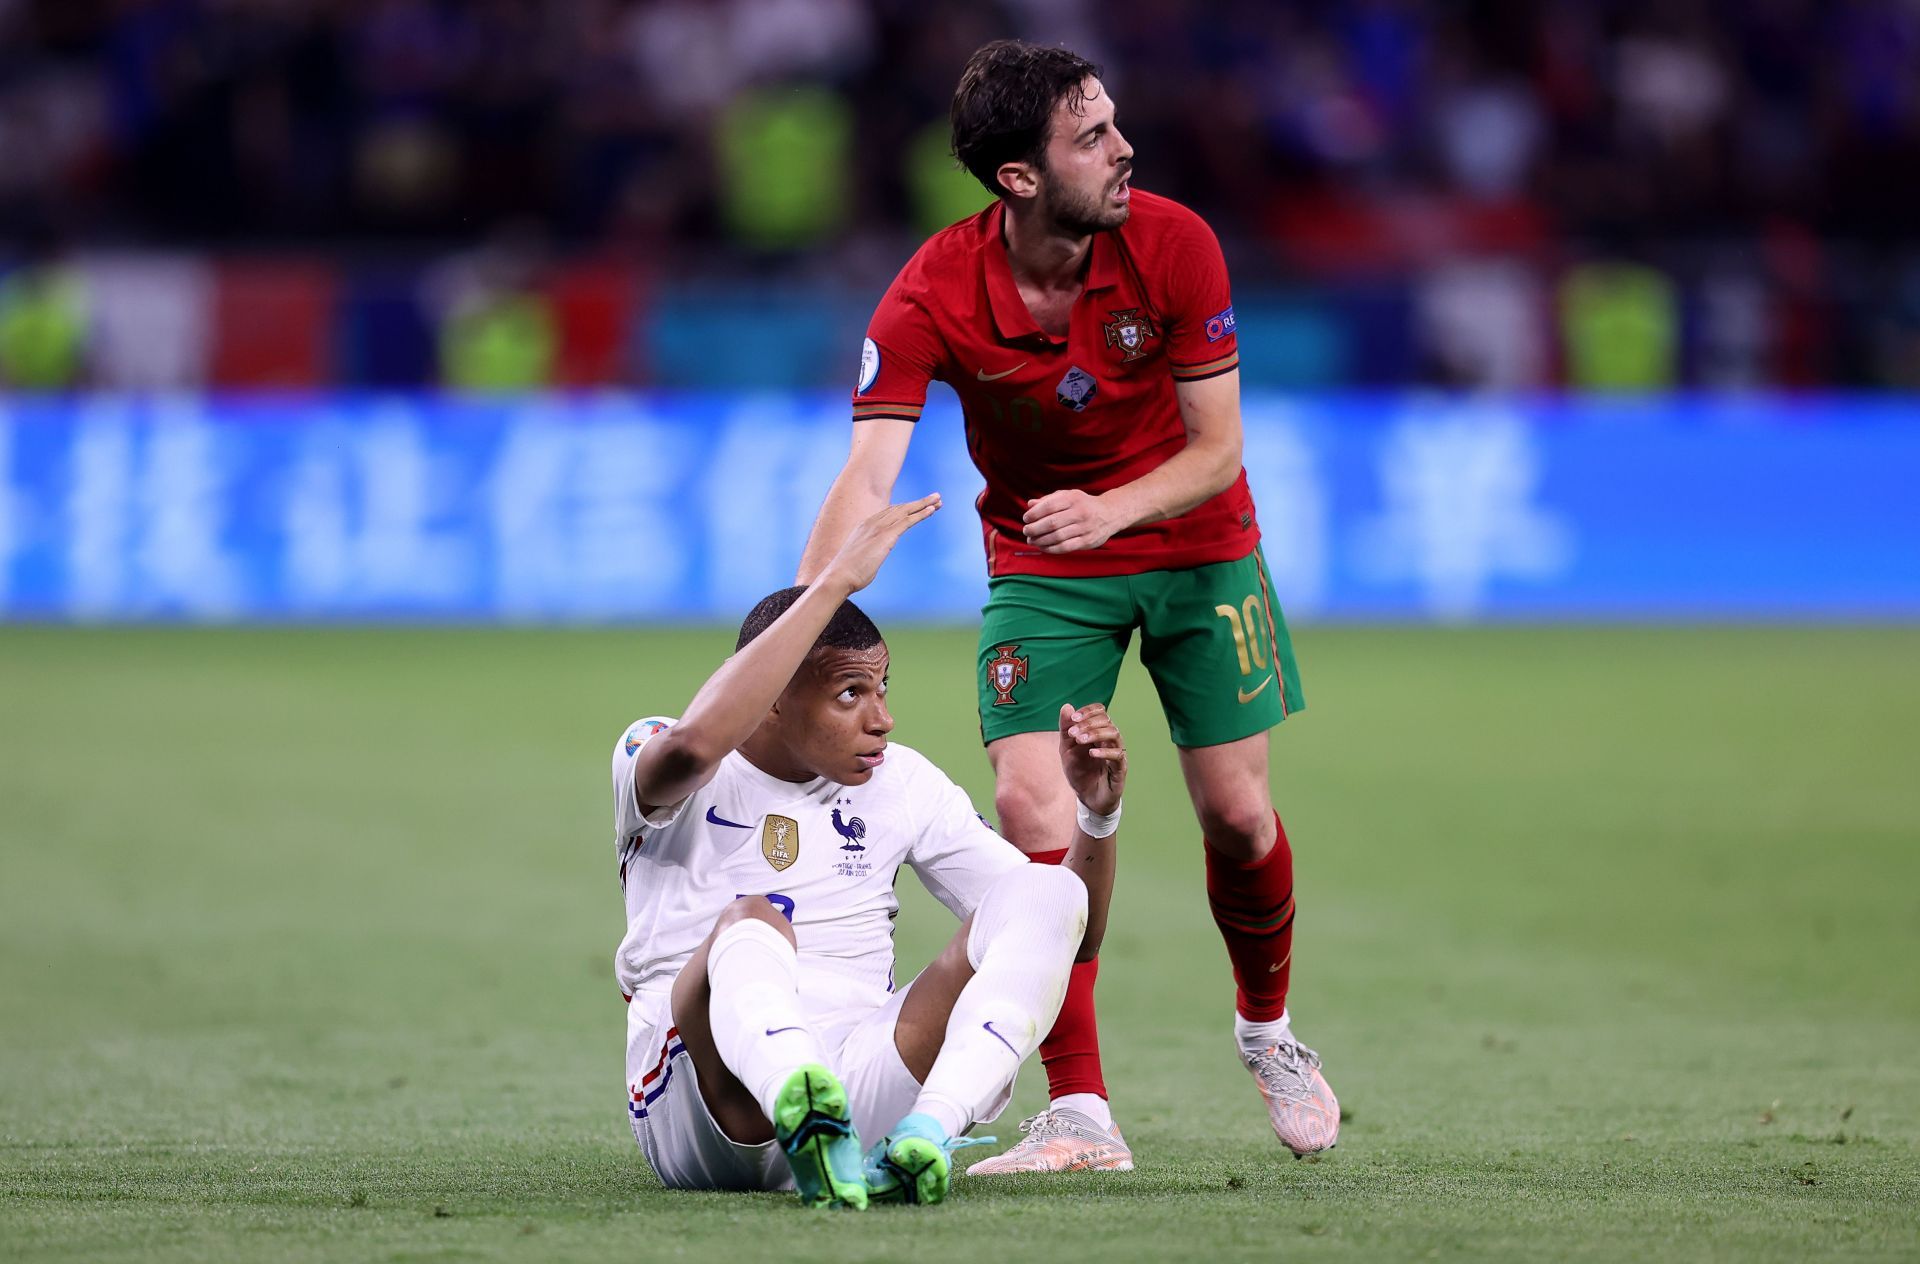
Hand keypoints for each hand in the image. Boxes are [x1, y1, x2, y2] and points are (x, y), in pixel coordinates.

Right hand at [816, 493, 940, 594]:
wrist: (838, 576)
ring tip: (938, 500)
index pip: (889, 513)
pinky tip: (932, 510)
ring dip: (924, 505)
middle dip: (919, 503)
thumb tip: (871, 560)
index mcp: (865, 526)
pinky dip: (921, 514)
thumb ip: (868, 555)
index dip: (906, 509)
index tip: (919, 507)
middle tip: (935, 498)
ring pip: (906, 511)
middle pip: (900, 508)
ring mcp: (879, 528)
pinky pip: (907, 521)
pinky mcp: (886, 536)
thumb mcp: (859, 560)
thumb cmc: (847, 574)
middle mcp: (872, 523)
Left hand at [1022, 489, 1124, 552]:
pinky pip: (1065, 547)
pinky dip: (1051, 549)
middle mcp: (1080, 512)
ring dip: (1041, 540)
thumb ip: (1049, 500)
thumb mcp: (1068, 496)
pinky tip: (1043, 547)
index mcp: (1073, 498)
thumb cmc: (1083, 504)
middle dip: (1035, 528)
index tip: (1026, 518)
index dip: (1035, 513)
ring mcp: (1085, 528)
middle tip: (1026, 531)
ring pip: (1058, 537)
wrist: (1110, 514)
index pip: (1050, 506)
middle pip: (1052, 523)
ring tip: (1031, 540)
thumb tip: (1030, 504)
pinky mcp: (1087, 541)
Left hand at [1058, 702, 1125, 817]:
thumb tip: (1066, 706)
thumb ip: (1066, 729)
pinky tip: (1091, 753)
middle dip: (1088, 723)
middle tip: (1073, 733)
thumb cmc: (1080, 772)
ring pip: (1114, 734)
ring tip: (1080, 741)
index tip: (1073, 718)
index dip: (1088, 711)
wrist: (1087, 798)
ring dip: (1095, 734)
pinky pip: (1118, 755)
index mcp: (1099, 732)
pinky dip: (1104, 752)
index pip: (1100, 711)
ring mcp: (1117, 753)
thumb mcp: (1067, 749)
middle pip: (1107, 720)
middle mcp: (1110, 740)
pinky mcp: (1120, 769)